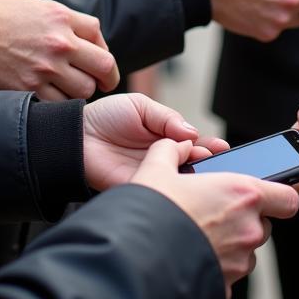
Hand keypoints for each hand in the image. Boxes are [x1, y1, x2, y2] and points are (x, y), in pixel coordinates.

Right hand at [0, 0, 119, 99]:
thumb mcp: (37, 6)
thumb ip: (64, 21)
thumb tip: (88, 40)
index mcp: (61, 17)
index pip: (98, 35)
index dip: (102, 49)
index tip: (100, 61)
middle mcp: (59, 42)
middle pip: (103, 65)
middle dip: (106, 77)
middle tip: (104, 83)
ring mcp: (45, 67)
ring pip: (84, 90)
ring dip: (82, 92)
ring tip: (72, 90)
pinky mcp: (29, 88)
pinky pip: (59, 105)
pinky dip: (61, 105)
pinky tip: (54, 98)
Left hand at [83, 93, 227, 190]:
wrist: (77, 136)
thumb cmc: (106, 117)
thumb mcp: (141, 106)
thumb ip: (167, 118)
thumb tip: (192, 131)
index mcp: (164, 135)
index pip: (192, 142)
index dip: (208, 145)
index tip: (222, 147)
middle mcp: (161, 156)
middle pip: (191, 162)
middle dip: (207, 160)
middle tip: (215, 157)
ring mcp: (151, 173)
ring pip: (180, 179)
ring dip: (193, 174)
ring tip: (203, 166)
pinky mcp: (139, 188)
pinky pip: (161, 191)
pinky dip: (173, 188)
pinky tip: (182, 182)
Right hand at [130, 139, 298, 298]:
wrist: (136, 260)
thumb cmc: (152, 212)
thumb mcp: (157, 166)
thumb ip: (172, 149)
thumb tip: (176, 145)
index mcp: (242, 193)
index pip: (288, 197)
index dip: (278, 194)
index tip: (263, 193)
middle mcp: (249, 229)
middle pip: (264, 223)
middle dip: (244, 217)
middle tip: (214, 211)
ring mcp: (240, 261)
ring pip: (247, 249)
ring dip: (231, 241)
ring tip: (199, 233)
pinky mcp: (228, 286)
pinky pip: (230, 271)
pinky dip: (217, 263)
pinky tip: (194, 252)